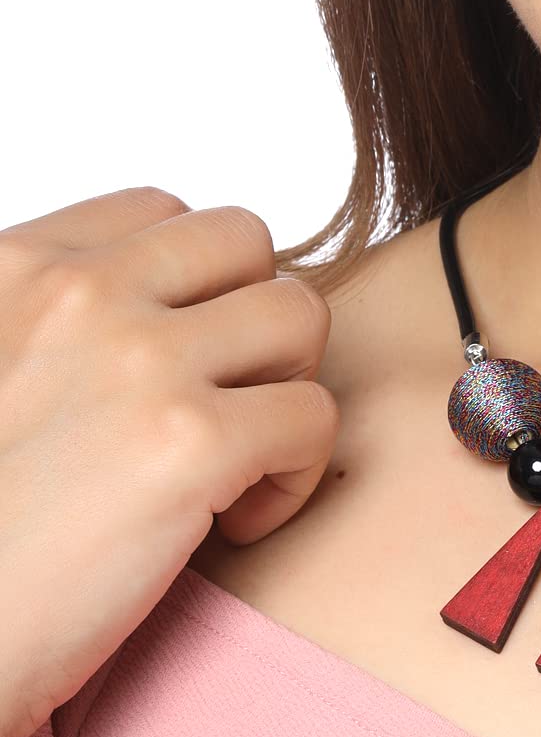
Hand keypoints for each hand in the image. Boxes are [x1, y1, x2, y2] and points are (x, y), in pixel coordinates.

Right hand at [0, 185, 337, 736]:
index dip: (194, 283)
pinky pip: (314, 416)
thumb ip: (49, 323)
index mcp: (16, 268)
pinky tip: (237, 522)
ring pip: (300, 314)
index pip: (160, 213)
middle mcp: (80, 294)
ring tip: (241, 456)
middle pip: (245, 242)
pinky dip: (298, 473)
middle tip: (227, 397)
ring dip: (290, 383)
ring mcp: (141, 363)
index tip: (179, 355)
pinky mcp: (192, 447)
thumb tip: (151, 309)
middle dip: (254, 316)